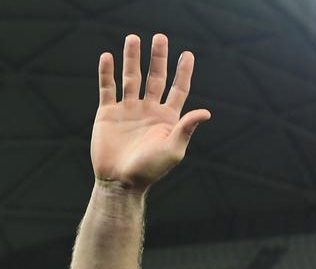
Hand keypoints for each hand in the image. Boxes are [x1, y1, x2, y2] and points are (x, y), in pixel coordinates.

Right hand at [91, 34, 210, 190]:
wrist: (121, 182)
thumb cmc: (151, 170)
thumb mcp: (173, 150)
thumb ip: (186, 128)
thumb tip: (206, 111)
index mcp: (167, 118)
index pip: (178, 89)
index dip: (183, 72)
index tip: (187, 54)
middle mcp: (149, 110)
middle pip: (155, 78)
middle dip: (158, 58)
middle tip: (160, 37)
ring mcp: (128, 110)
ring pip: (131, 78)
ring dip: (132, 58)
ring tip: (133, 38)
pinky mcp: (108, 113)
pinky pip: (108, 88)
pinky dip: (107, 73)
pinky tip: (108, 57)